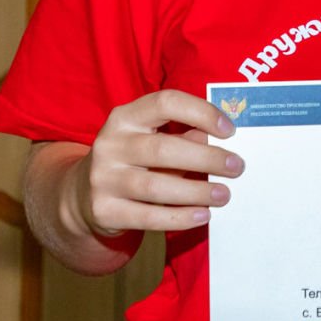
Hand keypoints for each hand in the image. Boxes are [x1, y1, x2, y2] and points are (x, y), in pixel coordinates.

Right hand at [78, 89, 242, 234]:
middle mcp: (110, 144)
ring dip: (196, 191)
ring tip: (224, 195)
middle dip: (206, 158)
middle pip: (162, 149)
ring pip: (155, 186)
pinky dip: (180, 218)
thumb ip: (182, 135)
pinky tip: (203, 215)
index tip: (230, 130)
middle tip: (236, 167)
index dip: (200, 112)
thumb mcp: (151, 140)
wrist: (83, 196)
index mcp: (125, 117)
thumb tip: (220, 139)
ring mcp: (103, 178)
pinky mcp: (104, 211)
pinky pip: (147, 217)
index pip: (165, 102)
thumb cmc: (132, 161)